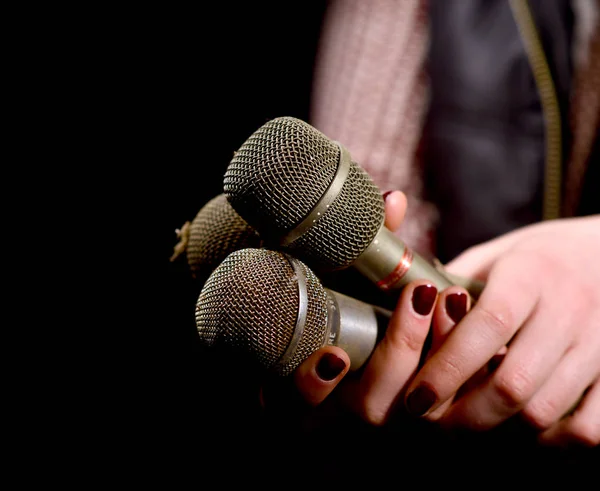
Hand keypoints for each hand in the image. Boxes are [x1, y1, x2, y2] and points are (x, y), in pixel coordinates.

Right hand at [260, 191, 470, 426]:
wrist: (402, 301)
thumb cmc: (356, 279)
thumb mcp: (353, 258)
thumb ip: (366, 236)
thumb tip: (395, 201)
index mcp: (318, 366)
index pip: (299, 396)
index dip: (312, 384)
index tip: (335, 355)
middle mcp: (355, 392)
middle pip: (371, 404)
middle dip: (400, 350)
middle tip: (419, 295)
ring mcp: (395, 400)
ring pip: (415, 406)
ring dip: (437, 353)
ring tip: (453, 297)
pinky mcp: (431, 397)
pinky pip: (454, 403)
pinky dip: (468, 370)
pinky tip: (479, 327)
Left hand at [405, 215, 599, 446]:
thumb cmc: (542, 255)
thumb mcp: (495, 254)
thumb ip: (453, 280)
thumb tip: (406, 306)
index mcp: (529, 273)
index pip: (488, 324)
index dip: (448, 365)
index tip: (416, 395)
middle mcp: (568, 308)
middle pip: (514, 381)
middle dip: (464, 412)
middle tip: (434, 418)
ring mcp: (599, 342)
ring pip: (545, 408)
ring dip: (499, 425)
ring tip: (468, 420)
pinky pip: (588, 427)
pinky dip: (551, 438)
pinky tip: (524, 423)